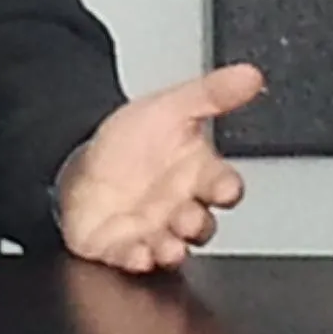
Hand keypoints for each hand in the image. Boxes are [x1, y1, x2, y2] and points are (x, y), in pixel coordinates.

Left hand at [58, 63, 263, 273]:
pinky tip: (135, 253)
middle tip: (186, 217)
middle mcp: (180, 207)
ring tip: (167, 245)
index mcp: (197, 175)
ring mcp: (153, 230)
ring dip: (172, 249)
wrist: (83, 162)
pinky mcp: (122, 247)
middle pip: (200, 223)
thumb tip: (250, 74)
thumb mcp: (170, 107)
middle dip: (196, 223)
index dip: (227, 188)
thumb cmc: (132, 142)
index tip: (225, 188)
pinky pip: (132, 258)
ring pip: (172, 247)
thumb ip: (211, 93)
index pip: (224, 185)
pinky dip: (135, 259)